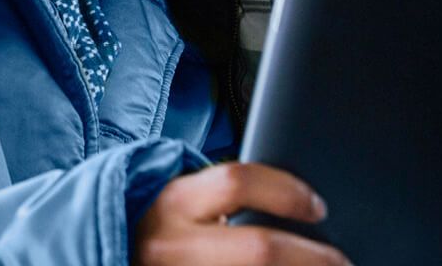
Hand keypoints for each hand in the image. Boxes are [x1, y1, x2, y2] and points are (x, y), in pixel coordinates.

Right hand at [133, 162, 348, 265]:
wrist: (99, 261)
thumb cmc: (158, 230)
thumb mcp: (181, 203)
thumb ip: (223, 197)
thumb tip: (300, 207)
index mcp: (173, 203)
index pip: (236, 183)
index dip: (287, 192)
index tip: (319, 207)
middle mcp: (172, 245)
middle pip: (259, 249)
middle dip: (312, 257)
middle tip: (342, 261)